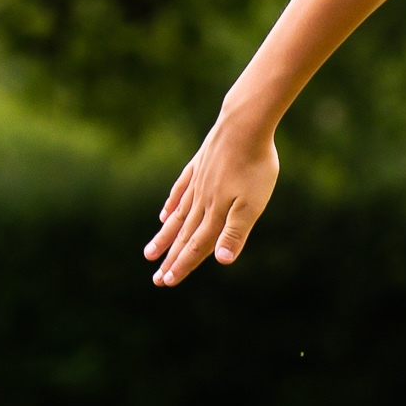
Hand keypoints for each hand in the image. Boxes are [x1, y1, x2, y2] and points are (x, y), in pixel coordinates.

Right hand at [144, 111, 281, 285]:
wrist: (244, 124)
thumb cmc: (254, 166)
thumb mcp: (251, 204)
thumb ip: (235, 233)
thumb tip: (220, 261)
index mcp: (215, 214)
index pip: (195, 246)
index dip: (182, 266)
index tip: (167, 282)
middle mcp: (201, 201)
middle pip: (183, 236)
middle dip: (171, 259)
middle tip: (156, 280)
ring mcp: (198, 182)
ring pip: (178, 216)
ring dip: (165, 236)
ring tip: (150, 252)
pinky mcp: (199, 165)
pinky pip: (181, 190)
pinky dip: (172, 204)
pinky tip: (164, 213)